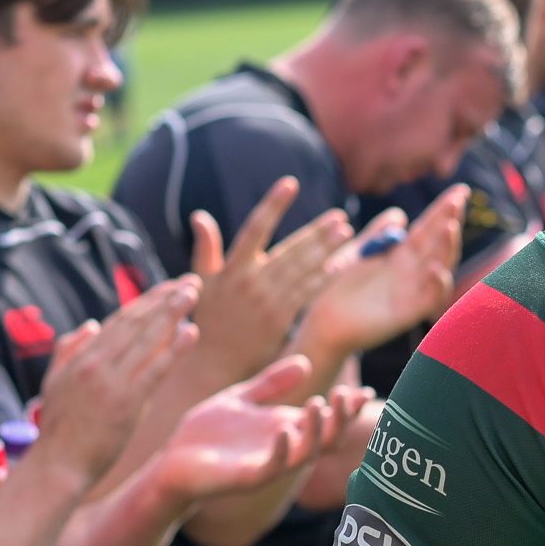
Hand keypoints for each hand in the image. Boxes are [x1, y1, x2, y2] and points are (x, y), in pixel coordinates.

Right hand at [32, 278, 200, 484]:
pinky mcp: (127, 402)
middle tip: (190, 281)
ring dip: (173, 312)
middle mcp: (96, 363)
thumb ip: (69, 351)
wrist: (58, 466)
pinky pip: (155, 369)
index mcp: (80, 357)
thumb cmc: (58, 429)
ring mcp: (111, 381)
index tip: (167, 287)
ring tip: (194, 293)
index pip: (120, 320)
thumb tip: (92, 325)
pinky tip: (192, 331)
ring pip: (147, 338)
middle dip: (165, 298)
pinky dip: (174, 348)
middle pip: (136, 321)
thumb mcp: (54, 383)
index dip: (145, 301)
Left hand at [154, 357, 373, 503]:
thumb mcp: (240, 400)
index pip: (328, 420)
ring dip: (316, 430)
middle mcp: (283, 449)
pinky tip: (284, 430)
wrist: (169, 464)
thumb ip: (270, 384)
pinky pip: (272, 467)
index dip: (348, 409)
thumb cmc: (204, 435)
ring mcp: (267, 465)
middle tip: (346, 394)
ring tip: (318, 402)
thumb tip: (306, 363)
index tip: (367, 391)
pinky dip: (282, 450)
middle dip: (341, 419)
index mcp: (285, 430)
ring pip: (306, 453)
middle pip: (327, 438)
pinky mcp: (246, 478)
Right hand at [189, 178, 350, 377]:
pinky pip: (307, 293)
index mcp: (232, 268)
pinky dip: (323, 277)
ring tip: (345, 232)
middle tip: (338, 216)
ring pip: (303, 268)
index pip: (255, 227)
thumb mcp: (201, 281)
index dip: (273, 204)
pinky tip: (340, 263)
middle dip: (316, 231)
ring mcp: (268, 301)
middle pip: (290, 248)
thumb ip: (206, 248)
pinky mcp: (281, 319)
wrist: (213, 362)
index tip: (290, 183)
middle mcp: (252, 281)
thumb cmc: (208, 318)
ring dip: (326, 249)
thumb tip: (200, 216)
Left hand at [304, 188, 466, 354]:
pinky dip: (435, 285)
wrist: (326, 321)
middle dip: (450, 220)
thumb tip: (400, 216)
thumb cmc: (342, 288)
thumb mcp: (359, 254)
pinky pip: (428, 300)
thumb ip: (378, 234)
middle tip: (459, 200)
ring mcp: (414, 292)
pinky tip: (435, 268)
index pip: (430, 228)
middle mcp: (414, 272)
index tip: (460, 190)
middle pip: (439, 243)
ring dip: (447, 247)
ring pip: (440, 267)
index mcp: (404, 255)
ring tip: (450, 227)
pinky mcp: (408, 314)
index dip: (444, 210)